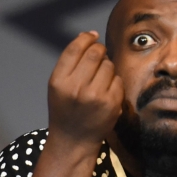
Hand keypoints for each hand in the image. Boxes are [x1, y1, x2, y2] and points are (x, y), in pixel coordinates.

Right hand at [47, 31, 123, 146]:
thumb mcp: (57, 86)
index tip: (92, 36)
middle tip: (99, 55)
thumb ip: (69, 62)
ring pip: (109, 65)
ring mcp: (96, 96)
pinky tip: (106, 92)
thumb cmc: (65, 109)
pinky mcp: (112, 104)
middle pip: (95, 53)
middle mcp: (76, 87)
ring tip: (99, 79)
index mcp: (59, 81)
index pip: (76, 49)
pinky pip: (118, 80)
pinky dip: (114, 82)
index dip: (86, 38)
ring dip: (107, 67)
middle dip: (99, 50)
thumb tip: (88, 35)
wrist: (74, 140)